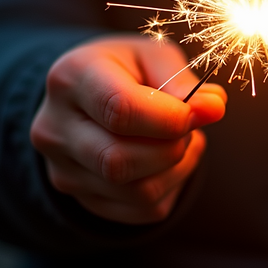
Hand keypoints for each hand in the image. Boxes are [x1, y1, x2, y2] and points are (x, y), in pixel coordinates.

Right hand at [30, 36, 225, 223]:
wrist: (89, 97)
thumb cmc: (127, 71)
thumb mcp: (153, 57)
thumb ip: (182, 80)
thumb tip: (213, 107)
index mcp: (71, 77)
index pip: (119, 109)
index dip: (170, 118)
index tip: (202, 111)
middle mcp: (54, 128)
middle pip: (119, 160)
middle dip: (172, 147)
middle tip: (188, 127)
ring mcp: (62, 170)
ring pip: (136, 193)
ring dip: (177, 169)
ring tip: (183, 141)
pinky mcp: (82, 199)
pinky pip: (142, 210)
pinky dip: (170, 187)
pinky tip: (167, 161)